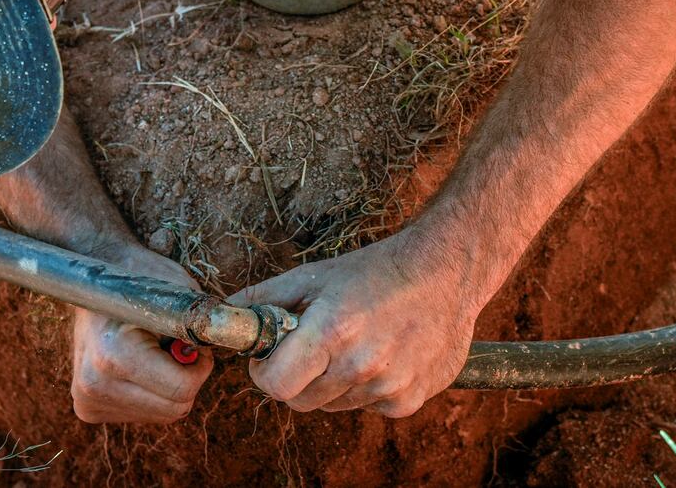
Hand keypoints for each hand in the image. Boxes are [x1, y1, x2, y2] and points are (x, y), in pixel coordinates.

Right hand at [70, 244, 214, 423]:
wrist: (91, 282)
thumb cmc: (139, 277)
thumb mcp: (176, 288)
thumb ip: (202, 320)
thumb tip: (230, 341)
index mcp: (113, 354)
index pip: (182, 390)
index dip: (201, 366)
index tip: (196, 344)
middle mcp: (94, 384)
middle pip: (175, 409)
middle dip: (188, 379)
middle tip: (179, 348)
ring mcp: (88, 399)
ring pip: (161, 414)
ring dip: (169, 386)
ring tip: (152, 352)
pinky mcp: (88, 408)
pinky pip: (144, 413)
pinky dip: (152, 392)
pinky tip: (139, 364)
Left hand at [228, 230, 476, 417]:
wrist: (447, 271)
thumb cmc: (377, 270)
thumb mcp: (316, 274)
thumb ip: (267, 297)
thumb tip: (228, 312)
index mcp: (331, 330)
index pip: (276, 385)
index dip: (265, 373)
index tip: (270, 357)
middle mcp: (361, 364)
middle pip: (301, 401)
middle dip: (296, 377)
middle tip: (312, 347)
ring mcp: (388, 386)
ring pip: (334, 404)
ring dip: (334, 381)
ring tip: (355, 342)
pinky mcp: (410, 400)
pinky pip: (368, 407)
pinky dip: (368, 388)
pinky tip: (383, 353)